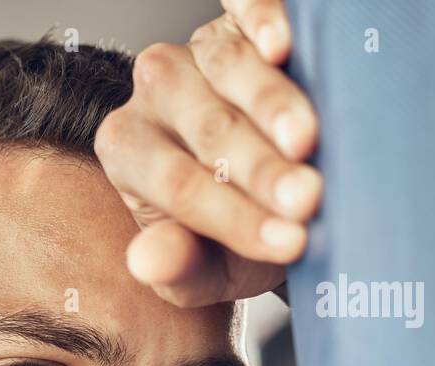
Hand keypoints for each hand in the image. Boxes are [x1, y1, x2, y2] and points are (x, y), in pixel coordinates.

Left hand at [93, 0, 320, 306]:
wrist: (271, 192)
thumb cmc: (232, 234)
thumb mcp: (205, 269)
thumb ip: (177, 268)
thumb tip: (148, 262)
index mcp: (127, 152)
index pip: (178, 186)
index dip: (235, 217)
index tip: (289, 243)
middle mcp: (153, 94)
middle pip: (207, 128)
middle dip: (261, 169)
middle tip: (307, 201)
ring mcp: (195, 49)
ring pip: (228, 68)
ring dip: (273, 105)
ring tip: (307, 142)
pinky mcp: (237, 21)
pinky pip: (243, 7)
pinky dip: (261, 19)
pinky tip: (283, 44)